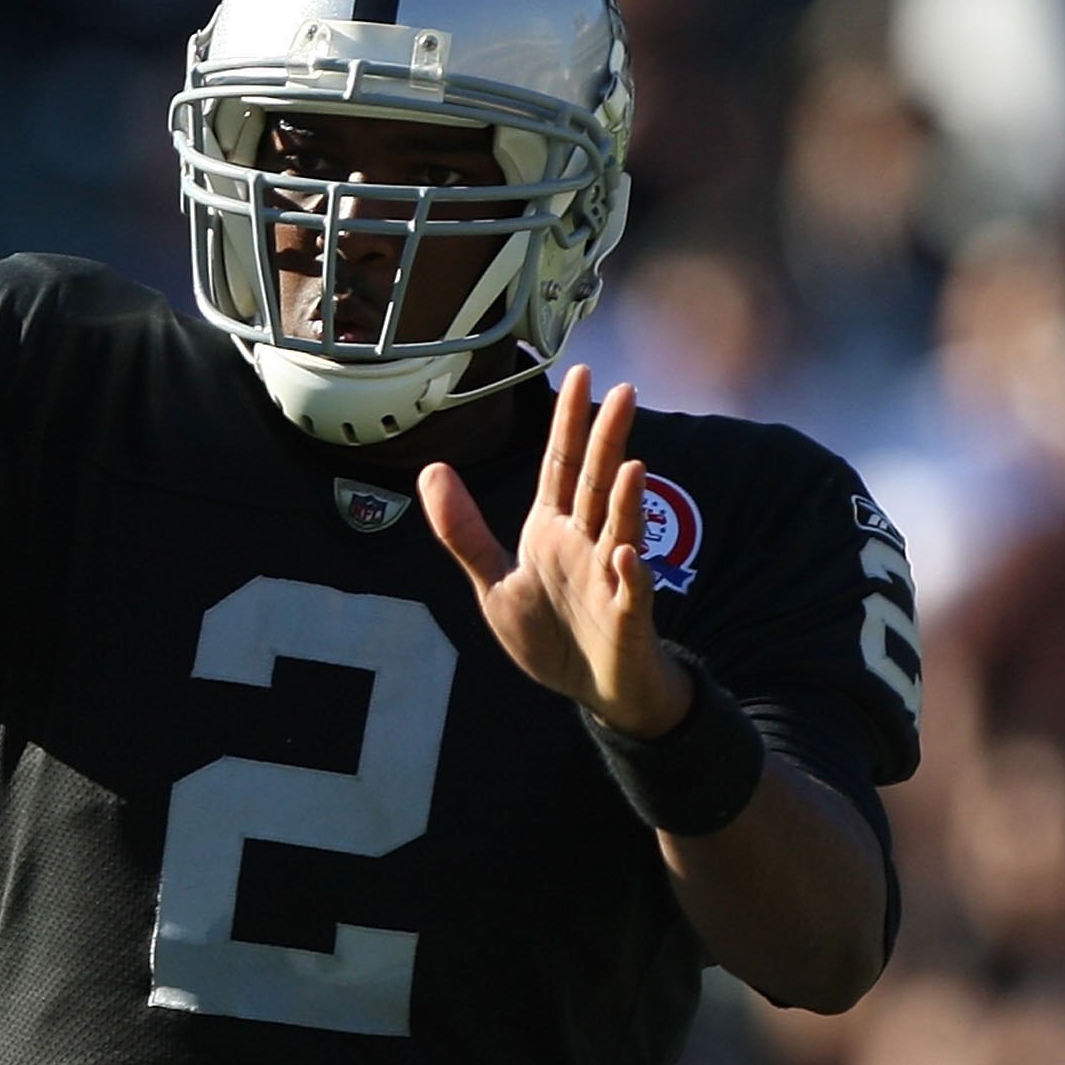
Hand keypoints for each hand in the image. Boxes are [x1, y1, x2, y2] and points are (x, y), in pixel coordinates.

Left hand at [421, 362, 692, 737]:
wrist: (592, 690)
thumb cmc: (550, 633)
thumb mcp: (493, 583)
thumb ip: (463, 531)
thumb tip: (431, 470)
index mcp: (553, 530)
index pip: (562, 466)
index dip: (569, 423)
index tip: (579, 374)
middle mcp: (587, 543)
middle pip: (596, 484)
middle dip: (608, 441)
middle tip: (624, 391)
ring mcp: (611, 578)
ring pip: (621, 531)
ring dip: (628, 501)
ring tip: (633, 465)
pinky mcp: (627, 618)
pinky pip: (631, 594)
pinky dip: (631, 576)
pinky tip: (628, 557)